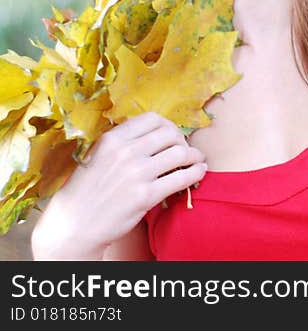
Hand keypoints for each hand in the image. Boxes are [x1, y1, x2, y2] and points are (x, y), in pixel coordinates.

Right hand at [31, 111, 206, 259]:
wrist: (74, 224)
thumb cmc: (87, 190)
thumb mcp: (98, 155)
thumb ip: (123, 142)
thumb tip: (156, 131)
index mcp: (112, 139)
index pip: (152, 118)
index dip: (167, 125)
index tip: (171, 135)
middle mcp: (125, 152)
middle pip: (170, 134)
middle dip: (182, 141)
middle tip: (184, 150)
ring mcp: (137, 173)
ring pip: (181, 153)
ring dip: (194, 156)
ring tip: (197, 160)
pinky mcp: (146, 195)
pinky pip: (182, 178)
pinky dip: (196, 173)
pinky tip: (198, 172)